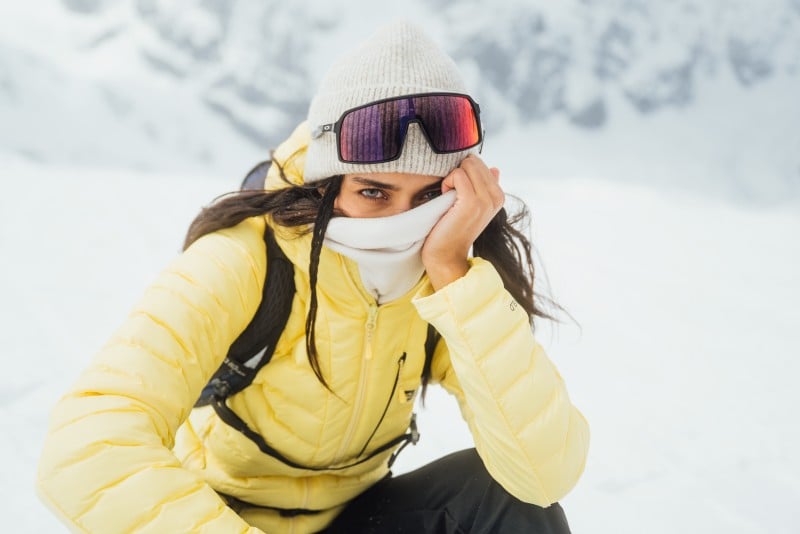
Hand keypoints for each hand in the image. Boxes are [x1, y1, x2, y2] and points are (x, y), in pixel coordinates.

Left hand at [422, 155, 503, 290]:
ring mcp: (485, 200)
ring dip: (452, 178)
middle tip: (452, 194)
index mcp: (498, 195)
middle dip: (459, 172)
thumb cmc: (454, 228)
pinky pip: (458, 174)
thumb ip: (485, 186)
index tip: (459, 192)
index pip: (481, 163)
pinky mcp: (472, 202)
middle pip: (474, 162)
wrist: (446, 254)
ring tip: (450, 197)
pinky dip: (447, 182)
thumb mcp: (473, 206)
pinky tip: (445, 197)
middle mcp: (496, 197)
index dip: (464, 173)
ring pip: (467, 166)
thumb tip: (495, 169)